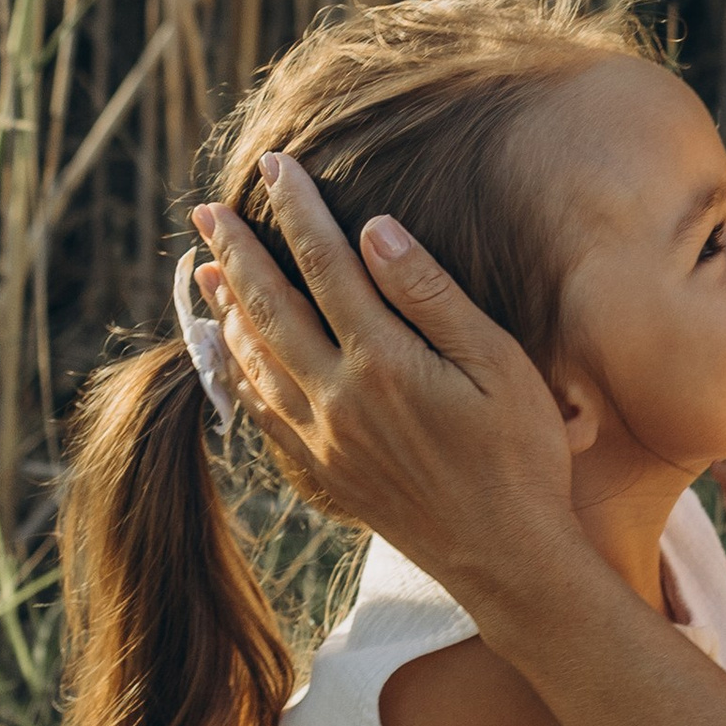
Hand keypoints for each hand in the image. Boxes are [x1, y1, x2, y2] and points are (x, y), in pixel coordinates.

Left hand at [192, 156, 579, 605]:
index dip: (298, 210)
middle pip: (270, 308)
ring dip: (225, 309)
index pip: (326, 264)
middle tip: (205, 211)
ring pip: (253, 360)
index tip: (276, 165)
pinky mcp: (322, 473)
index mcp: (383, 362)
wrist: (507, 559)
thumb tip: (375, 231)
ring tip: (204, 270)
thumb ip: (431, 295)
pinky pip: (260, 412)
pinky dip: (236, 373)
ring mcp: (323, 440)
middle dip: (236, 252)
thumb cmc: (521, 454)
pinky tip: (230, 354)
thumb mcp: (496, 364)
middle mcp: (337, 398)